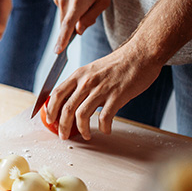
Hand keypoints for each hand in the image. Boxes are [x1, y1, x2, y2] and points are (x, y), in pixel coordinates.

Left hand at [45, 43, 161, 138]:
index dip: (50, 110)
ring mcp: (101, 89)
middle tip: (63, 135)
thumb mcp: (92, 69)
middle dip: (62, 126)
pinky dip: (103, 128)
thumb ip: (81, 83)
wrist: (141, 55)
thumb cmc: (118, 63)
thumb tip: (70, 100)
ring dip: (82, 130)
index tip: (50, 120)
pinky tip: (105, 130)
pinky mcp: (117, 96)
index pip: (56, 94)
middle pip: (66, 108)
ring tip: (86, 135)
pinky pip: (105, 118)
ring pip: (82, 115)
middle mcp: (87, 82)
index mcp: (79, 75)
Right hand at [52, 0, 111, 52]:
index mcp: (79, 1)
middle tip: (90, 12)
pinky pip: (63, 9)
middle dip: (75, 26)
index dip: (63, 39)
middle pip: (65, 24)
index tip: (57, 51)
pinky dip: (70, 8)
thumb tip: (79, 31)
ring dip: (73, 16)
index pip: (68, 24)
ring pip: (64, 16)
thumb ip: (92, 16)